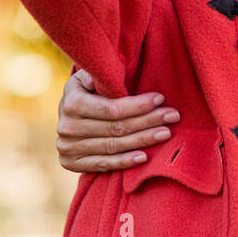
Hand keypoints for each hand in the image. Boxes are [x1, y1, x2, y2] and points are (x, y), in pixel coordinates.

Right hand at [55, 68, 180, 172]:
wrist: (64, 115)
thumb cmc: (85, 89)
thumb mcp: (88, 76)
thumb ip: (102, 75)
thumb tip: (117, 72)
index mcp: (71, 103)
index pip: (112, 109)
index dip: (138, 105)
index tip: (160, 99)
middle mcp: (67, 127)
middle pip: (116, 128)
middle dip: (148, 121)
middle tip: (172, 116)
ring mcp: (68, 148)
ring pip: (113, 146)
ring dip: (142, 140)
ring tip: (165, 133)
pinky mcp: (70, 163)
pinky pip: (103, 164)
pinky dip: (124, 161)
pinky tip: (144, 156)